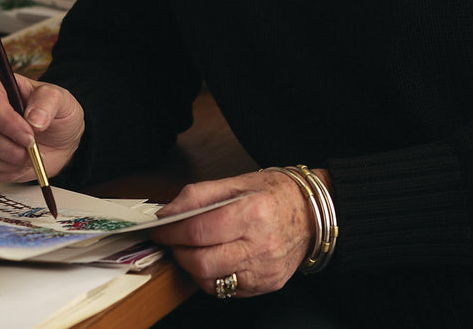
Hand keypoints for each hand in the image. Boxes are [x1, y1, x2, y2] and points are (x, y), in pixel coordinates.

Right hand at [0, 73, 84, 182]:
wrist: (58, 141)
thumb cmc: (56, 115)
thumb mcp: (62, 101)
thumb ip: (49, 102)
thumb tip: (33, 118)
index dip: (6, 121)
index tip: (28, 135)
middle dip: (8, 147)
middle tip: (32, 149)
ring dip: (7, 161)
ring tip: (29, 157)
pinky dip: (3, 172)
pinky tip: (20, 164)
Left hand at [151, 168, 328, 297]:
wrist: (311, 213)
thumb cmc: (276, 194)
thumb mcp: (238, 181)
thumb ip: (199, 194)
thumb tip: (168, 212)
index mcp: (253, 212)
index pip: (200, 230)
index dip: (173, 232)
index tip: (161, 229)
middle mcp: (261, 245)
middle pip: (202, 261)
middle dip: (179, 252)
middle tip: (173, 240)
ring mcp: (264, 270)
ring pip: (211, 281)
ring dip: (193, 267)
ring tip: (194, 249)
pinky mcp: (266, 285)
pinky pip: (226, 290)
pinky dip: (212, 277)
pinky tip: (215, 259)